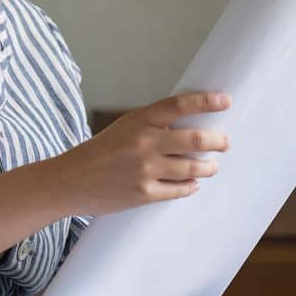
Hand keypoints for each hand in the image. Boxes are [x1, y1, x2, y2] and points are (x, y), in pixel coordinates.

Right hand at [48, 92, 230, 215]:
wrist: (70, 181)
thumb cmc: (99, 151)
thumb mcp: (125, 127)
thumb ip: (153, 125)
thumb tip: (190, 125)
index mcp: (140, 120)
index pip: (181, 105)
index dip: (207, 102)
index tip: (225, 101)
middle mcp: (145, 142)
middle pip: (196, 139)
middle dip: (218, 141)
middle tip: (225, 142)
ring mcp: (145, 169)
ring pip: (192, 167)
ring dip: (209, 166)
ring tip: (212, 166)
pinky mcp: (144, 193)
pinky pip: (179, 190)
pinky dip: (191, 186)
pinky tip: (194, 183)